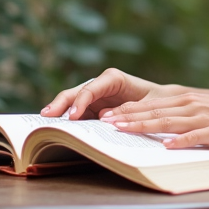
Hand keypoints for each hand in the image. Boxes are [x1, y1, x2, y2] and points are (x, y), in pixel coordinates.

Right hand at [41, 69, 184, 120]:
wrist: (163, 103)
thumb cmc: (158, 101)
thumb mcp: (147, 105)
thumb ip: (127, 108)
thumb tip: (104, 117)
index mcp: (113, 78)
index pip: (91, 88)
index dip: (80, 102)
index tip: (73, 117)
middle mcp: (100, 85)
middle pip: (75, 93)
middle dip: (60, 104)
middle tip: (46, 117)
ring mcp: (94, 96)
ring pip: (72, 102)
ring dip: (59, 112)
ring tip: (46, 123)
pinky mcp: (92, 108)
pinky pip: (77, 113)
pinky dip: (67, 120)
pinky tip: (57, 129)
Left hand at [100, 92, 208, 147]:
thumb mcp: (204, 107)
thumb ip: (183, 112)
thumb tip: (159, 122)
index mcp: (187, 99)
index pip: (151, 104)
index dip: (128, 109)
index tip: (107, 115)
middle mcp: (191, 105)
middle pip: (153, 111)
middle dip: (127, 117)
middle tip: (105, 122)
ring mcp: (203, 118)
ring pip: (167, 121)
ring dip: (143, 125)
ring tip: (124, 130)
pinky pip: (195, 137)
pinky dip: (180, 141)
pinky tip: (166, 146)